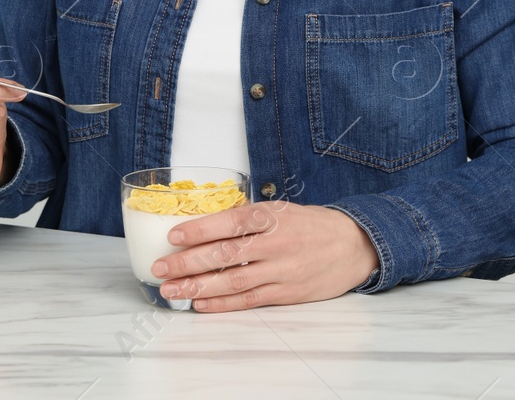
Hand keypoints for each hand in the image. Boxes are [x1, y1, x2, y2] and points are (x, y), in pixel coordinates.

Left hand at [147, 200, 378, 311]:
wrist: (354, 246)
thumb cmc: (312, 225)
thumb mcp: (282, 210)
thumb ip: (250, 218)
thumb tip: (206, 224)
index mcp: (273, 216)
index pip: (231, 221)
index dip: (200, 229)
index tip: (174, 235)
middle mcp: (276, 244)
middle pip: (225, 254)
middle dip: (188, 262)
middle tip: (160, 268)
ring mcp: (281, 271)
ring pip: (232, 282)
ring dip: (198, 288)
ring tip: (172, 290)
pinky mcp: (286, 294)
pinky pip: (249, 301)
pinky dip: (222, 304)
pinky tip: (201, 304)